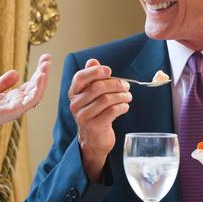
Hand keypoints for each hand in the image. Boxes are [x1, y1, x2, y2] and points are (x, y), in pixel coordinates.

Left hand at [0, 54, 52, 148]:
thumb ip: (3, 83)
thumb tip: (16, 72)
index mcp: (13, 98)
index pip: (30, 83)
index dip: (38, 71)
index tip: (44, 59)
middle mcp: (18, 102)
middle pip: (36, 86)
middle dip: (43, 72)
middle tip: (48, 58)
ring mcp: (18, 107)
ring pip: (37, 92)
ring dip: (43, 79)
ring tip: (46, 65)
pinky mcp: (16, 110)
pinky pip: (31, 99)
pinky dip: (38, 88)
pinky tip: (41, 77)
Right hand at [69, 58, 130, 181]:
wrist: (93, 140)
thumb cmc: (95, 114)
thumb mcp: (91, 95)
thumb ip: (92, 77)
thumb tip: (92, 61)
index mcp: (74, 93)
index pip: (80, 77)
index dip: (95, 72)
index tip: (109, 71)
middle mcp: (75, 104)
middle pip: (97, 87)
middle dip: (115, 84)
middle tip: (126, 86)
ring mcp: (84, 116)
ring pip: (106, 99)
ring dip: (121, 96)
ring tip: (128, 96)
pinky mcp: (94, 126)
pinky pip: (112, 111)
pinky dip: (122, 106)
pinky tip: (125, 106)